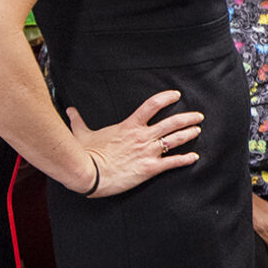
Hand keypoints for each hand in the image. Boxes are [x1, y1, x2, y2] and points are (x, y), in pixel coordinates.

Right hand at [65, 90, 201, 196]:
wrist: (88, 173)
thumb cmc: (85, 153)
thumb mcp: (82, 133)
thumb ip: (78, 120)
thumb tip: (70, 110)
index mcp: (129, 126)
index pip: (152, 105)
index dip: (166, 98)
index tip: (176, 94)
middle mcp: (142, 137)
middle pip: (171, 123)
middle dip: (187, 118)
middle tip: (198, 115)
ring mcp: (147, 152)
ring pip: (174, 140)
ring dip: (189, 134)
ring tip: (198, 130)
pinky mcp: (149, 168)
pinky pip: (171, 163)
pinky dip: (185, 160)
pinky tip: (194, 157)